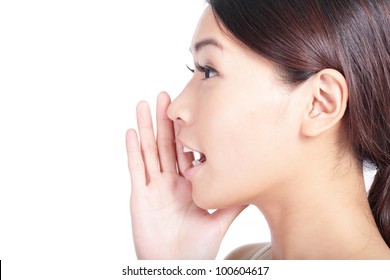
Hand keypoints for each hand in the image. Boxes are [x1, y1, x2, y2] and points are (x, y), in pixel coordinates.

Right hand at [126, 92, 245, 258]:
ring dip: (146, 127)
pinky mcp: (140, 196)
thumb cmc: (198, 247)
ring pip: (149, 151)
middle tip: (165, 95)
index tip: (190, 107)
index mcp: (188, 184)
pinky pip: (136, 170)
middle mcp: (170, 181)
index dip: (186, 130)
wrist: (176, 266)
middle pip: (166, 144)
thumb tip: (254, 182)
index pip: (186, 151)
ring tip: (144, 104)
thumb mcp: (220, 219)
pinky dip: (133, 151)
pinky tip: (131, 132)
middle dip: (165, 120)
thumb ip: (234, 201)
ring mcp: (154, 187)